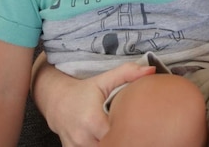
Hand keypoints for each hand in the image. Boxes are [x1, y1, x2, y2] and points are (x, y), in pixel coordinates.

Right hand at [34, 61, 153, 146]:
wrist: (57, 100)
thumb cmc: (84, 90)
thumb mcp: (105, 80)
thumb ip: (128, 73)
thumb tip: (152, 70)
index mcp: (92, 120)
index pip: (118, 136)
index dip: (129, 132)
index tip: (137, 125)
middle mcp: (82, 137)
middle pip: (111, 145)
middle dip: (123, 139)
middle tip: (133, 130)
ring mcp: (76, 146)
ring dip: (112, 143)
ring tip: (122, 134)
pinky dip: (100, 145)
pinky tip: (109, 139)